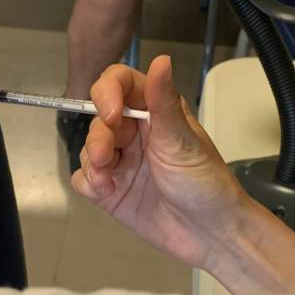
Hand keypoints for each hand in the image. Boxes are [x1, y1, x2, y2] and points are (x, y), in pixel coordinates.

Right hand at [71, 56, 249, 269]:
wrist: (209, 235)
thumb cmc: (206, 184)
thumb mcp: (183, 141)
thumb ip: (164, 102)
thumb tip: (161, 59)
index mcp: (157, 112)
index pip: (121, 83)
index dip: (108, 91)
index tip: (110, 113)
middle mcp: (137, 133)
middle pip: (99, 118)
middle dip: (98, 137)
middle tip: (106, 158)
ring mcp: (122, 161)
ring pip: (88, 148)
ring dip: (92, 162)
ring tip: (107, 181)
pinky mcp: (111, 189)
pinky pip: (84, 178)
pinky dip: (88, 182)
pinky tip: (105, 192)